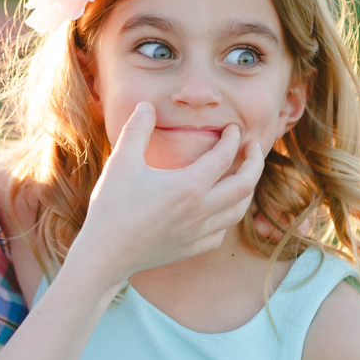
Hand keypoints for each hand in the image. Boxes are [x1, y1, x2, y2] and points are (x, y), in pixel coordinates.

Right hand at [72, 102, 264, 285]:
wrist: (104, 255)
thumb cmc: (112, 207)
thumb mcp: (122, 161)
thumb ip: (137, 129)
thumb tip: (147, 105)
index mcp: (189, 186)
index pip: (225, 156)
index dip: (232, 138)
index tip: (233, 128)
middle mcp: (201, 210)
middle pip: (245, 184)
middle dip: (255, 162)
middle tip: (253, 147)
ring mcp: (198, 233)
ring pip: (238, 210)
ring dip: (246, 189)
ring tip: (243, 175)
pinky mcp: (190, 249)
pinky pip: (220, 233)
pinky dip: (226, 217)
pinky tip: (218, 210)